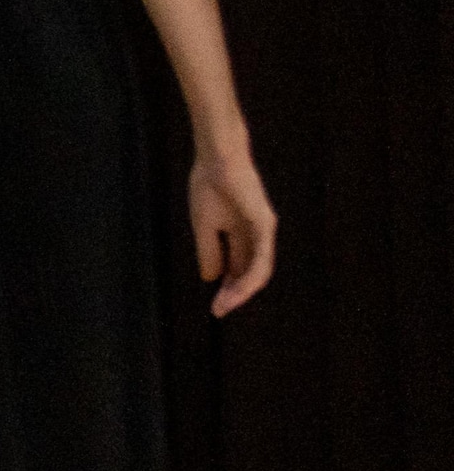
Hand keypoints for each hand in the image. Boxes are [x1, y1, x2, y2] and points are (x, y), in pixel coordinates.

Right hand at [189, 144, 277, 314]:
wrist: (217, 159)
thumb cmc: (209, 185)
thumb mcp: (204, 225)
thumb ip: (209, 250)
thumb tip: (210, 277)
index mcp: (240, 235)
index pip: (238, 268)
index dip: (226, 287)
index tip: (214, 305)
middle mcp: (256, 236)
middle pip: (249, 273)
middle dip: (234, 293)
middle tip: (219, 310)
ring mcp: (263, 232)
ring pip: (258, 270)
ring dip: (242, 290)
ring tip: (226, 303)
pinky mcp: (265, 225)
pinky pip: (262, 257)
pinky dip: (251, 275)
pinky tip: (239, 287)